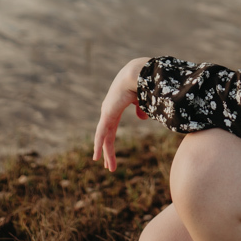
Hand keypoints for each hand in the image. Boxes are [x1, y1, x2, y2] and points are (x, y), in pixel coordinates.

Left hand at [92, 57, 149, 171]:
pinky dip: (99, 145)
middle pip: (107, 134)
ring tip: (108, 167)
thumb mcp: (143, 99)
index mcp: (116, 105)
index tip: (110, 151)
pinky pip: (102, 133)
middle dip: (108, 150)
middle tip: (108, 165)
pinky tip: (97, 157)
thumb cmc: (142, 81)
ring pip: (104, 137)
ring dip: (106, 152)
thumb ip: (141, 108)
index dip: (111, 139)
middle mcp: (109, 109)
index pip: (111, 127)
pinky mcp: (107, 114)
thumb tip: (141, 118)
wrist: (137, 73)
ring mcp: (107, 111)